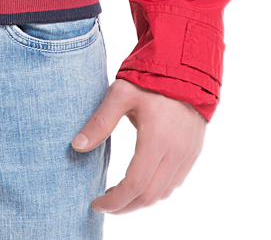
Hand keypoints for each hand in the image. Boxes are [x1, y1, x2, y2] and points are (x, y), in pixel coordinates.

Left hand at [71, 77, 205, 213]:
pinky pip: (175, 182)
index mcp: (156, 140)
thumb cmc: (149, 78)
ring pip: (164, 192)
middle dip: (125, 206)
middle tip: (105, 203)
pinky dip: (157, 189)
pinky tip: (142, 181)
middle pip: (149, 196)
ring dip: (141, 200)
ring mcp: (188, 154)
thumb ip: (99, 122)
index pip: (135, 186)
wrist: (185, 65)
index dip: (114, 201)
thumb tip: (76, 146)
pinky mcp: (194, 151)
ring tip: (120, 194)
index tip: (96, 203)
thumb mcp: (120, 95)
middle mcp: (176, 153)